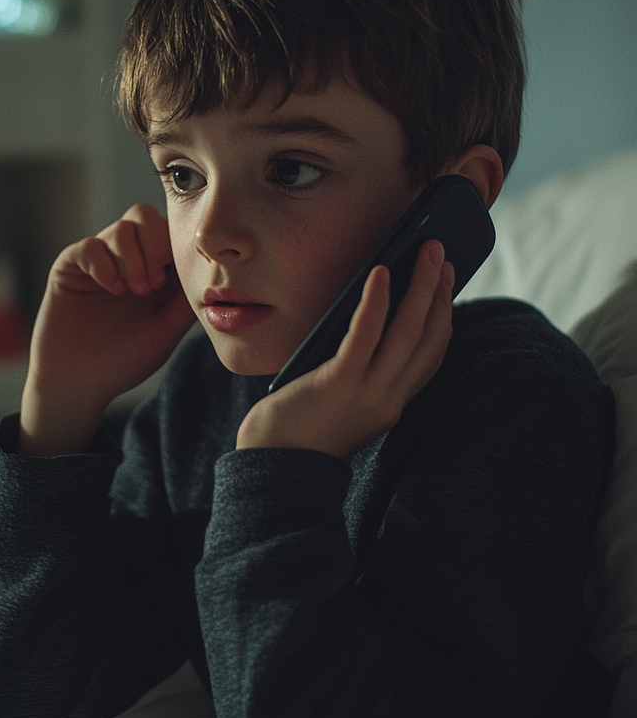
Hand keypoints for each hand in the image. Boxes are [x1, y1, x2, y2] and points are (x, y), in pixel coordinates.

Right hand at [21, 204, 195, 455]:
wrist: (79, 383)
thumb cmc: (125, 360)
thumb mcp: (167, 328)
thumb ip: (187, 296)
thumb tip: (213, 269)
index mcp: (154, 269)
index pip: (170, 231)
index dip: (176, 245)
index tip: (172, 280)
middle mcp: (127, 258)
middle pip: (145, 216)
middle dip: (154, 244)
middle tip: (152, 285)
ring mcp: (99, 259)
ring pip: (121, 227)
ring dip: (131, 258)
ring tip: (131, 292)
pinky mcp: (70, 266)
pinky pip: (89, 245)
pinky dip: (103, 263)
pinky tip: (110, 288)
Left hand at [236, 240, 454, 456]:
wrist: (270, 466)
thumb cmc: (296, 424)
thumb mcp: (340, 397)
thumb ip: (359, 368)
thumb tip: (369, 313)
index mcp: (391, 403)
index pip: (431, 354)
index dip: (443, 314)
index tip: (447, 281)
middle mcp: (389, 400)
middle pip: (428, 337)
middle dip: (440, 290)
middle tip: (442, 252)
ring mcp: (367, 393)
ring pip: (407, 332)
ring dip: (422, 286)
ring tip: (426, 250)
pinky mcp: (338, 384)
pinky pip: (364, 336)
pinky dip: (376, 302)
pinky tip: (380, 272)